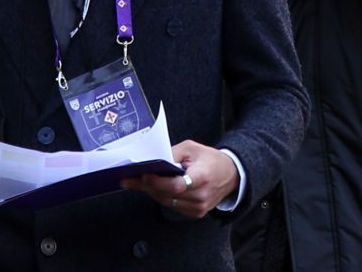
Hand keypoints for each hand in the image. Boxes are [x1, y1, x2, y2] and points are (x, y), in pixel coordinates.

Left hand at [120, 140, 239, 217]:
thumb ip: (172, 154)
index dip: (157, 182)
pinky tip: (154, 188)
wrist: (231, 175)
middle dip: (146, 186)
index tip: (144, 174)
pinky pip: (172, 206)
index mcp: (202, 177)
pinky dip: (162, 196)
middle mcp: (200, 196)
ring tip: (137, 182)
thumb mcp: (192, 148)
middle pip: (166, 194)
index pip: (176, 185)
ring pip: (166, 202)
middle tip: (129, 178)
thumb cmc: (211, 159)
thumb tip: (152, 161)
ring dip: (151, 192)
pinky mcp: (196, 213)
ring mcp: (198, 207)